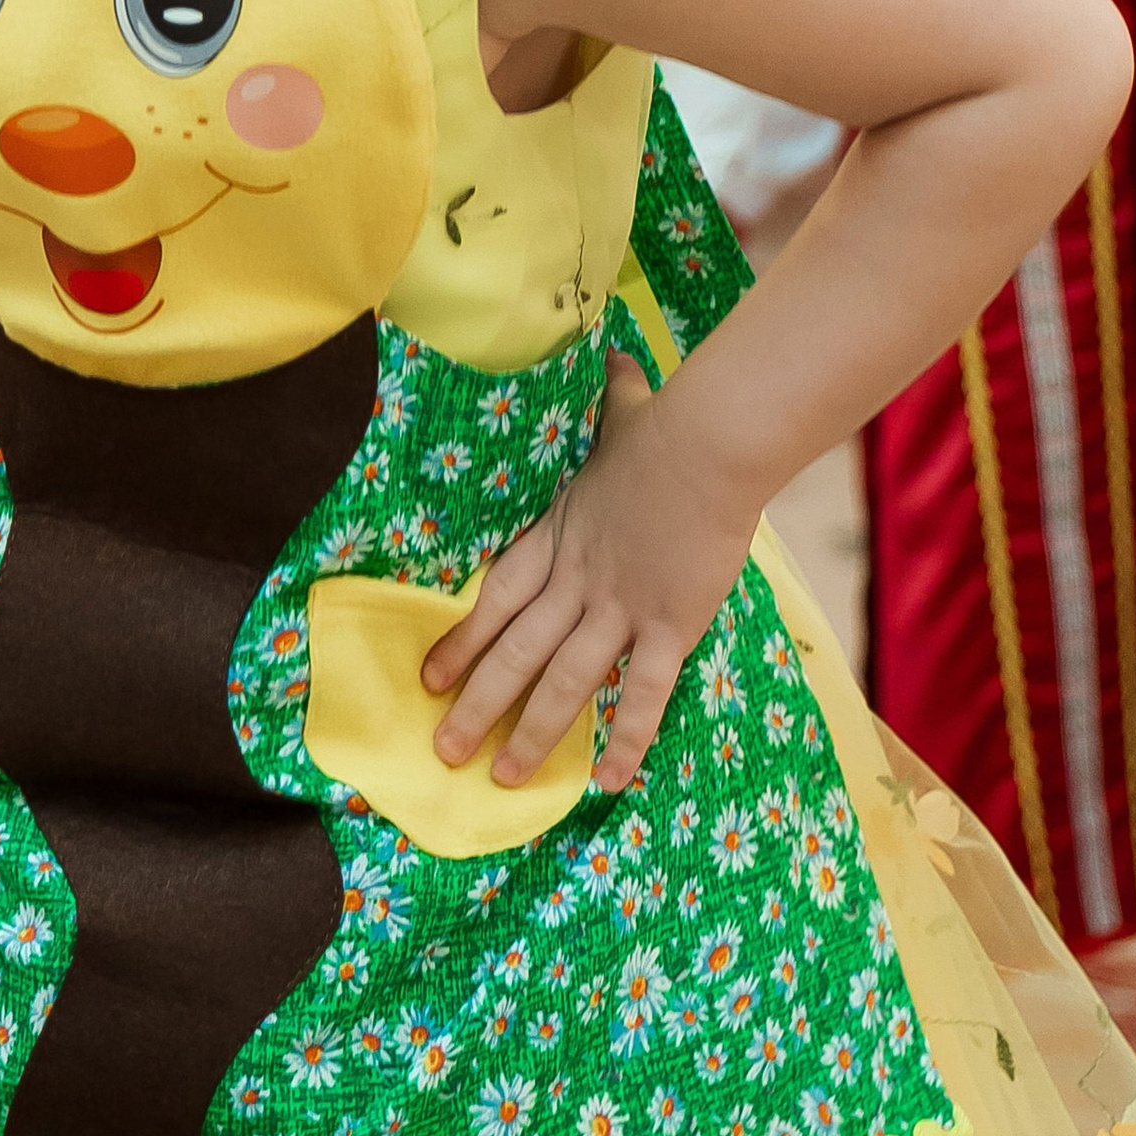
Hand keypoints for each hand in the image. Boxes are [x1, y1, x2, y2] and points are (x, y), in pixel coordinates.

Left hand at [418, 357, 752, 793]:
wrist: (706, 447)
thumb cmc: (664, 427)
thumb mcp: (622, 412)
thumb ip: (613, 396)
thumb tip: (617, 353)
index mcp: (557, 535)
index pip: (495, 599)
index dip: (460, 641)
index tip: (429, 677)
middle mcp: (576, 580)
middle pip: (514, 653)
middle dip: (476, 706)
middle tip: (443, 750)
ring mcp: (619, 608)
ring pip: (563, 683)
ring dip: (531, 735)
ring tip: (503, 779)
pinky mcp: (667, 627)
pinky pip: (641, 695)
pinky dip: (623, 740)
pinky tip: (608, 783)